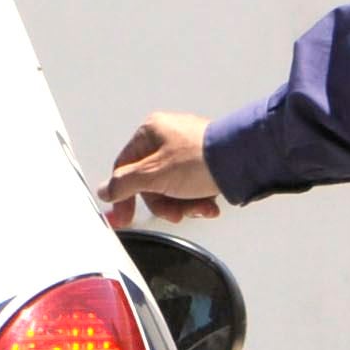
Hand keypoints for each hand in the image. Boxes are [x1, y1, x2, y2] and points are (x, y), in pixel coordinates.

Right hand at [103, 112, 219, 224]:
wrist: (244, 161)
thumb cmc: (199, 161)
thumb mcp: (153, 175)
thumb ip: (124, 184)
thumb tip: (104, 191)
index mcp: (151, 131)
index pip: (124, 167)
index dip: (124, 195)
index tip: (125, 218)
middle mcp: (168, 136)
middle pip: (150, 180)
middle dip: (163, 202)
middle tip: (175, 214)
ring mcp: (189, 148)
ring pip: (172, 185)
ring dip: (183, 204)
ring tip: (198, 208)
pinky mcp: (207, 160)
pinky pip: (192, 184)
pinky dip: (198, 198)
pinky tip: (209, 205)